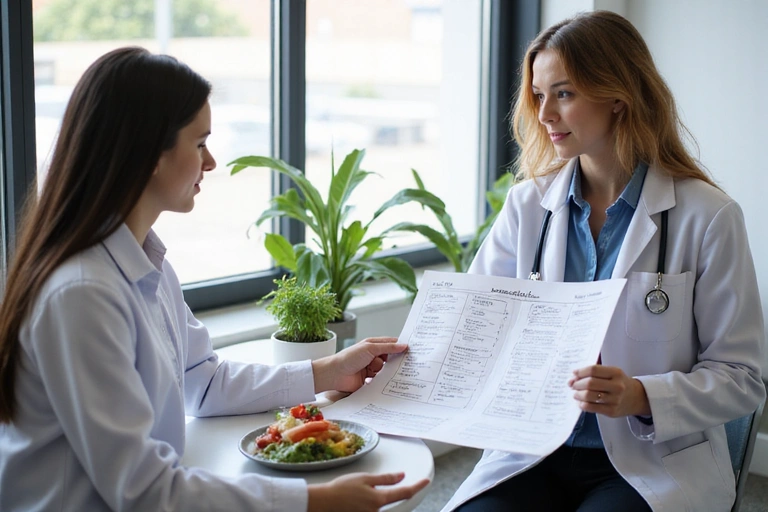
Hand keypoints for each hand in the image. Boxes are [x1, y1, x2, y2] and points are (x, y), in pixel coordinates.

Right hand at [307, 472, 429, 511]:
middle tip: (362, 488)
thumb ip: (385, 479)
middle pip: (390, 502)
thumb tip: (401, 476)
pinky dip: (366, 503)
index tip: (426, 481)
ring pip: (379, 506)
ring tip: (353, 493)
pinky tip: (353, 500)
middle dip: (384, 493)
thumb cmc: (340, 489)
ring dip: (372, 498)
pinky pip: (371, 510)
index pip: (404, 493)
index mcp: (379, 499)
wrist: (322, 503)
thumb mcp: (365, 478)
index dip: (417, 486)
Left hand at [312, 337, 406, 392]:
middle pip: (391, 357)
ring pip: (387, 369)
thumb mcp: (370, 348)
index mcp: (373, 345)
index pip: (391, 344)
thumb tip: (404, 345)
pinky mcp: (370, 380)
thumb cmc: (349, 357)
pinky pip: (382, 379)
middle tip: (407, 363)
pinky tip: (380, 379)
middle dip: (396, 360)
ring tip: (377, 371)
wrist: (335, 374)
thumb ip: (388, 347)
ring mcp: (372, 368)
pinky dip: (382, 380)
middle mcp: (373, 356)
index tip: (413, 349)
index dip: (401, 346)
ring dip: (385, 370)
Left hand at [568, 365, 650, 416]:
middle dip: (577, 384)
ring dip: (578, 394)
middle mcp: (617, 386)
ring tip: (576, 394)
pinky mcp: (612, 411)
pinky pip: (592, 407)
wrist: (636, 398)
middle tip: (572, 385)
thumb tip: (573, 378)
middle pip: (590, 383)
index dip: (580, 372)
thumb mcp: (612, 373)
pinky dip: (582, 404)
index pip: (593, 370)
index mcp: (616, 373)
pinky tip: (581, 402)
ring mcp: (615, 399)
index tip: (574, 373)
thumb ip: (594, 373)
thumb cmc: (619, 383)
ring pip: (589, 396)